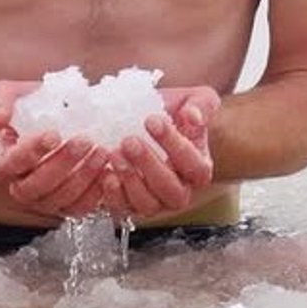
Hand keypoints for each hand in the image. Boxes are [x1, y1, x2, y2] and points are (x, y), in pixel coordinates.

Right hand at [0, 79, 111, 218]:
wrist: (44, 119)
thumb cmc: (24, 107)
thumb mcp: (5, 95)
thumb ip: (0, 104)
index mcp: (4, 161)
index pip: (13, 162)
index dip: (32, 151)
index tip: (54, 134)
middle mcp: (21, 186)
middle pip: (36, 186)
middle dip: (62, 164)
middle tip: (84, 140)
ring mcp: (44, 199)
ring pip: (60, 200)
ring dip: (83, 177)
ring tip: (101, 152)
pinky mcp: (67, 204)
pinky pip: (80, 208)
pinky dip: (96, 193)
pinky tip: (108, 171)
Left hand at [101, 86, 217, 220]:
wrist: (145, 122)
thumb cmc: (172, 112)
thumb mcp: (194, 99)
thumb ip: (201, 105)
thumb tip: (193, 116)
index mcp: (199, 167)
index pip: (194, 165)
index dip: (174, 144)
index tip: (152, 120)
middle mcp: (181, 190)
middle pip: (172, 190)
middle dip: (149, 165)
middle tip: (129, 141)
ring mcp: (156, 201)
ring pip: (148, 204)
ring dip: (130, 179)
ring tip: (115, 153)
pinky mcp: (130, 205)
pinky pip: (123, 208)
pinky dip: (113, 194)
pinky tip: (105, 173)